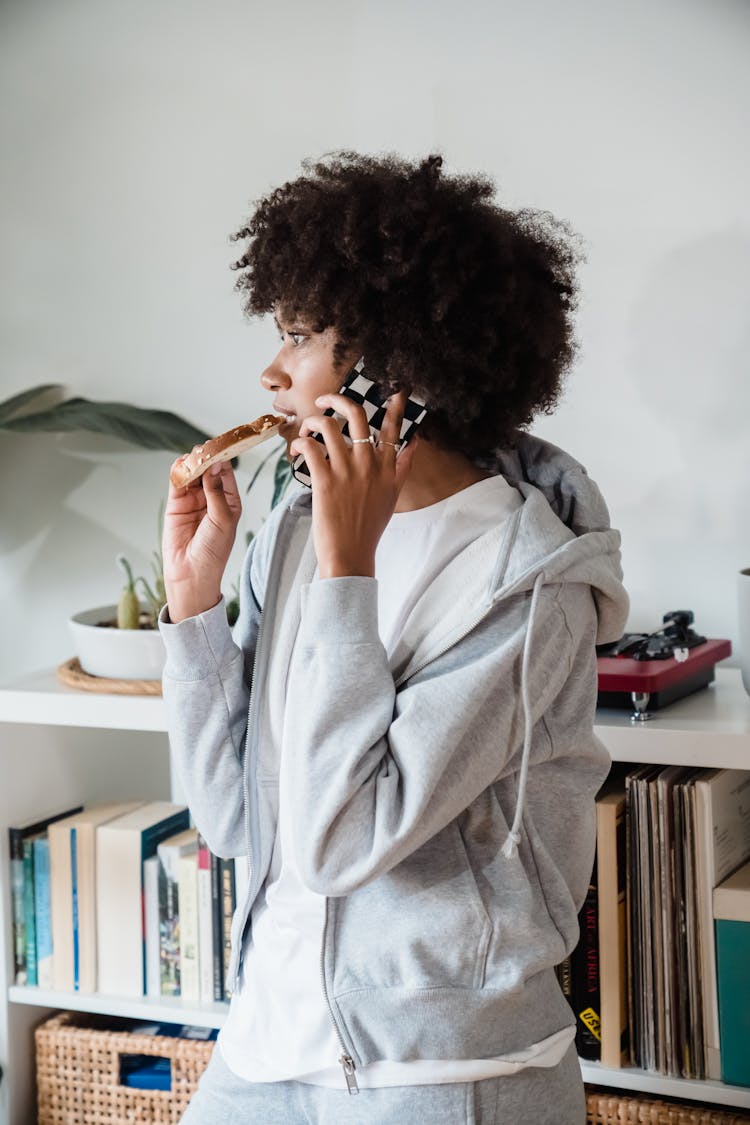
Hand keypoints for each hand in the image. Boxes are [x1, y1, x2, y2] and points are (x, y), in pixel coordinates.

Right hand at [162, 459, 241, 621]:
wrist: (192, 573)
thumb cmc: (214, 551)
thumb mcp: (222, 519)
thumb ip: (216, 491)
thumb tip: (215, 465)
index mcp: (230, 500)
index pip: (226, 472)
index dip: (222, 458)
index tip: (221, 445)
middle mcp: (211, 497)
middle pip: (207, 469)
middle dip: (205, 458)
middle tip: (203, 449)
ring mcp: (193, 500)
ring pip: (192, 474)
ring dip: (191, 464)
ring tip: (191, 458)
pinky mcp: (176, 504)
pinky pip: (177, 484)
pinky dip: (178, 473)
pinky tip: (180, 465)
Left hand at [289, 391, 416, 578]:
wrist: (351, 555)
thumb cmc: (369, 527)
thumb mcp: (393, 495)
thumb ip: (402, 466)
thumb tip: (413, 443)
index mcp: (386, 467)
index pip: (393, 428)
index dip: (394, 405)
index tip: (394, 389)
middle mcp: (369, 464)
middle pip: (357, 415)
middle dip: (337, 399)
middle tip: (324, 399)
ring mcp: (347, 471)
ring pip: (329, 426)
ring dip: (313, 420)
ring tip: (307, 428)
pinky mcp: (325, 480)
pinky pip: (310, 447)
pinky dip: (300, 442)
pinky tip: (296, 448)